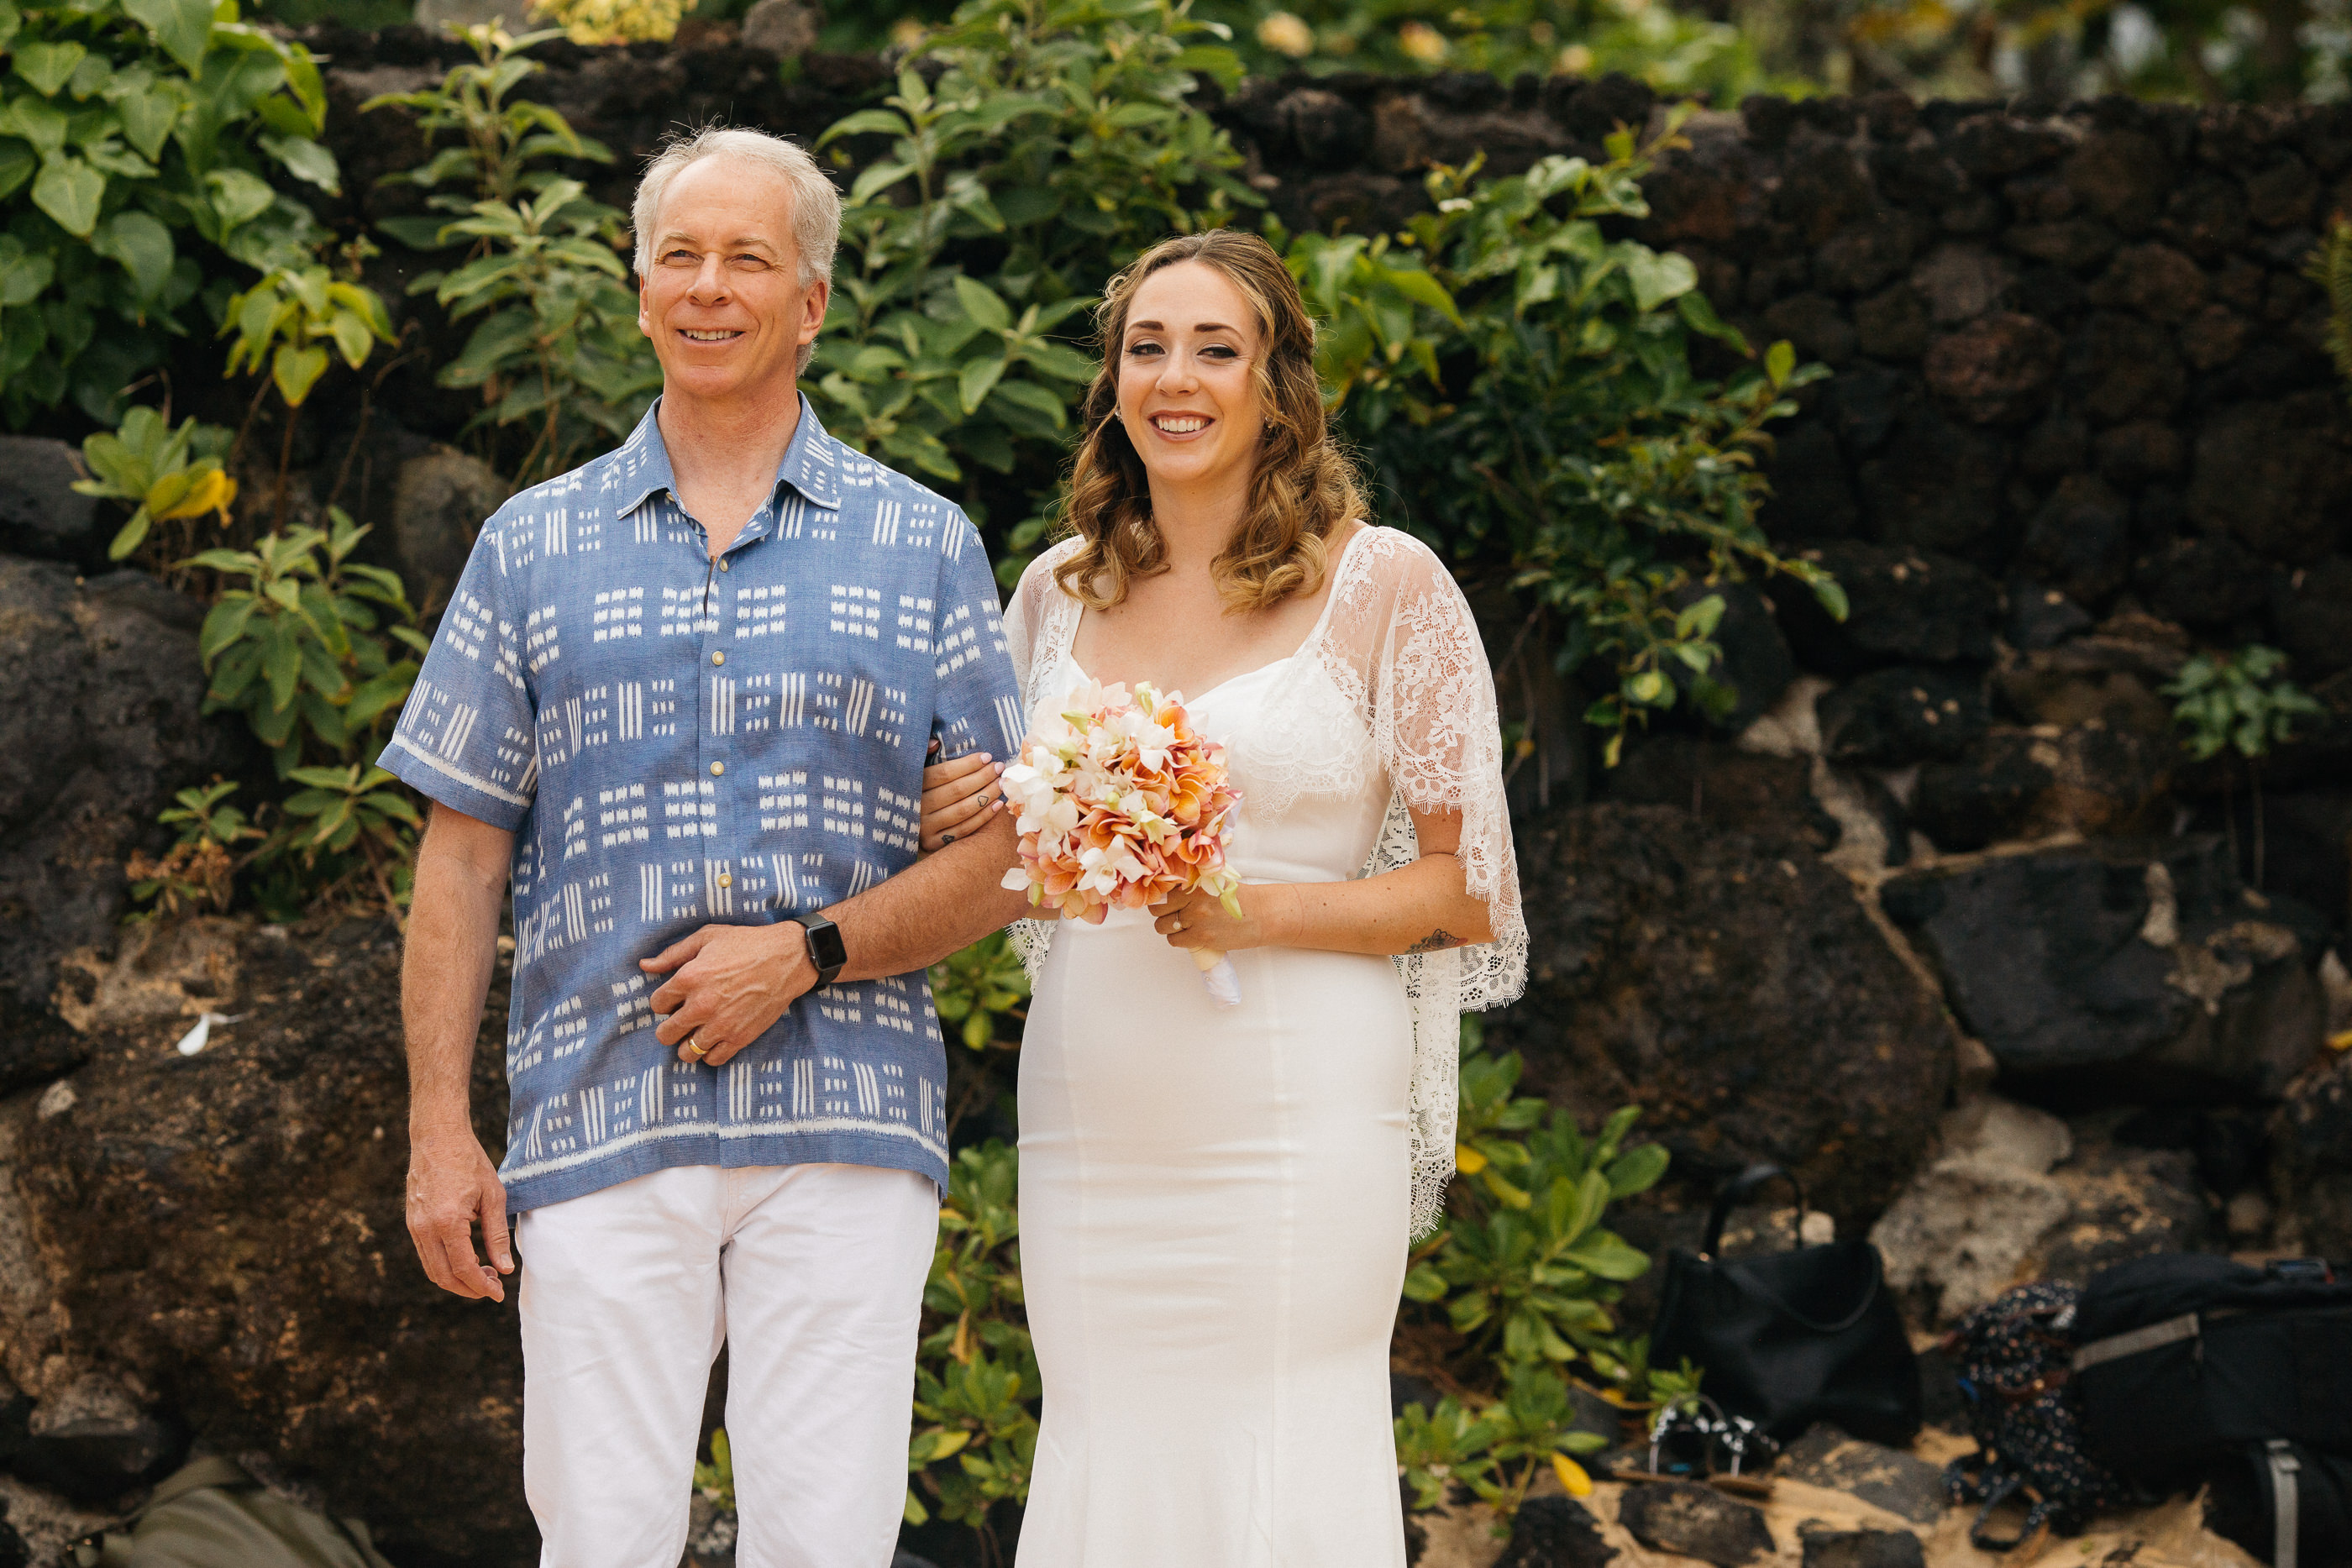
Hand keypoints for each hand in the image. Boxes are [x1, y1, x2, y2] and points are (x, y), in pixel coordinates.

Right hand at [406, 1122, 512, 1301]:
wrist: (437, 1137)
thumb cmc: (469, 1162)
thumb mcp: (493, 1197)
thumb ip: (496, 1235)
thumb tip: (504, 1269)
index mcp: (447, 1222)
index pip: (463, 1268)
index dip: (481, 1286)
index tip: (498, 1294)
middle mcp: (425, 1228)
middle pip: (443, 1276)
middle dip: (468, 1289)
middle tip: (492, 1288)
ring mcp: (414, 1226)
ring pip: (432, 1269)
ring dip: (456, 1279)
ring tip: (483, 1275)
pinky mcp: (411, 1222)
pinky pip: (426, 1254)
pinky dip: (445, 1265)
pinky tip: (466, 1259)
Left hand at [641, 922, 812, 1066]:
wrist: (787, 958)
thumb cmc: (746, 944)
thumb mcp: (706, 938)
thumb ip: (672, 954)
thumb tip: (644, 965)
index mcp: (688, 978)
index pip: (656, 1005)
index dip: (664, 1002)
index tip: (676, 999)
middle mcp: (701, 1005)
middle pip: (665, 1034)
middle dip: (669, 1027)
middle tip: (682, 1019)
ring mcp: (721, 1025)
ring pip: (686, 1053)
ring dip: (687, 1044)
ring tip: (696, 1033)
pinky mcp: (740, 1037)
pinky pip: (713, 1059)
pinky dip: (710, 1053)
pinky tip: (714, 1039)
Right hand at [920, 737, 1004, 853]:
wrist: (897, 829)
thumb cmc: (914, 792)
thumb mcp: (912, 771)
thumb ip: (923, 755)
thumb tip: (936, 742)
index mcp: (912, 786)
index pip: (944, 773)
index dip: (968, 764)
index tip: (987, 756)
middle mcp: (917, 807)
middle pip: (957, 790)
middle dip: (982, 777)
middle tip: (998, 768)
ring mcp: (925, 828)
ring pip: (963, 810)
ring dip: (986, 795)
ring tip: (1001, 783)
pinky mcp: (933, 844)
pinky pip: (964, 829)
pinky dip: (983, 817)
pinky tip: (997, 804)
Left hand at [1149, 883, 1282, 953]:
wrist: (1261, 914)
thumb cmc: (1240, 898)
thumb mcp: (1215, 880)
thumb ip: (1194, 882)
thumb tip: (1169, 886)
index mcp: (1195, 882)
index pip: (1162, 889)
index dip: (1160, 896)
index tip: (1161, 899)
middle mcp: (1193, 899)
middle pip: (1158, 909)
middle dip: (1161, 913)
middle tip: (1170, 914)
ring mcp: (1196, 918)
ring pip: (1163, 926)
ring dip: (1168, 927)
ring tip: (1179, 926)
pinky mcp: (1201, 937)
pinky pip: (1175, 940)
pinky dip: (1177, 939)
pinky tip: (1187, 935)